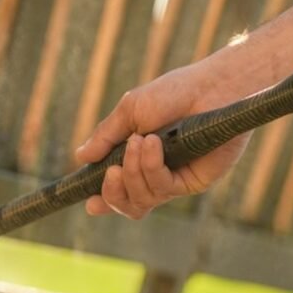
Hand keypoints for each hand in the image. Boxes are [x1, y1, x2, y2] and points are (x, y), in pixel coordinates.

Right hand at [75, 62, 255, 219]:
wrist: (211, 88)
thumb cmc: (174, 93)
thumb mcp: (131, 110)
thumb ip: (107, 136)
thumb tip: (81, 156)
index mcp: (137, 160)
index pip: (119, 190)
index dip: (104, 200)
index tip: (90, 203)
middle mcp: (155, 175)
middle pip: (129, 205)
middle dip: (113, 192)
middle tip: (112, 171)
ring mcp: (175, 181)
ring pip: (142, 200)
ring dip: (134, 173)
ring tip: (139, 142)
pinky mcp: (193, 181)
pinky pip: (164, 188)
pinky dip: (151, 167)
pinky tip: (154, 144)